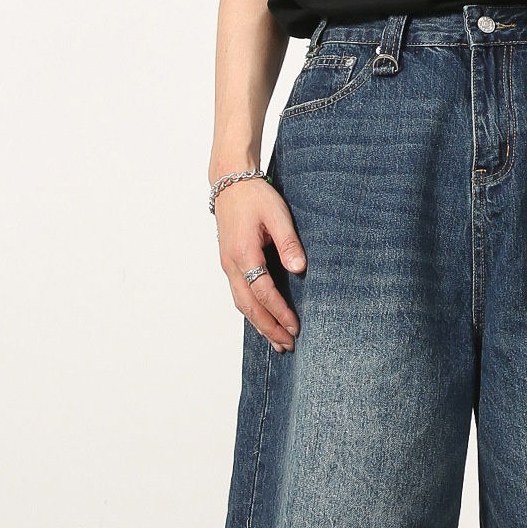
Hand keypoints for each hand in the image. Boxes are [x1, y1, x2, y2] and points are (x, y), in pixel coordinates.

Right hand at [214, 176, 307, 351]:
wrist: (229, 182)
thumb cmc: (254, 196)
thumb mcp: (277, 214)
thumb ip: (288, 242)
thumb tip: (299, 268)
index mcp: (243, 253)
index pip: (263, 292)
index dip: (279, 312)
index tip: (295, 327)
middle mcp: (231, 264)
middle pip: (249, 307)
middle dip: (268, 328)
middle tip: (288, 345)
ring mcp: (227, 266)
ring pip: (242, 304)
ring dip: (259, 325)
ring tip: (278, 342)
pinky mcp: (229, 264)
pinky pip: (239, 295)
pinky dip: (252, 313)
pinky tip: (263, 322)